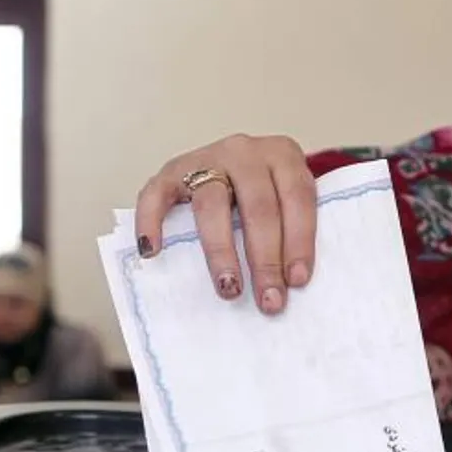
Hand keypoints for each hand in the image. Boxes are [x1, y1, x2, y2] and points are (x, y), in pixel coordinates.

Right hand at [133, 134, 318, 313]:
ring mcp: (207, 159)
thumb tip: (293, 284)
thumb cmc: (266, 191)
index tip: (298, 280)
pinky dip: (151, 222)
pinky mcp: (172, 170)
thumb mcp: (288, 198)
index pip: (297, 198)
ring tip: (229, 288)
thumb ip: (293, 227)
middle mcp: (245, 152)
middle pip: (258, 207)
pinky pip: (156, 194)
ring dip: (222, 252)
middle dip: (265, 259)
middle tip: (269, 299)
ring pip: (213, 204)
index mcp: (282, 155)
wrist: (231, 164)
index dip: (300, 241)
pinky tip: (152, 251)